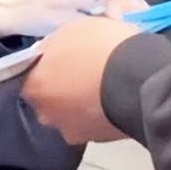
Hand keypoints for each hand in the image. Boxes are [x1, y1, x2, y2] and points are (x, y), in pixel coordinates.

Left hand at [22, 16, 144, 143]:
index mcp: (35, 87)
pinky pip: (94, 124)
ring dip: (80, 104)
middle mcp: (47, 115)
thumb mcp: (72, 30)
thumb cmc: (100, 48)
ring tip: (101, 87)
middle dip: (61, 90)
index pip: (30, 79)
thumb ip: (53, 46)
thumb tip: (49, 54)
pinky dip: (100, 114)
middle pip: (49, 100)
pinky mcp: (99, 140)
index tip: (60, 60)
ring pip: (71, 115)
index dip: (45, 68)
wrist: (141, 77)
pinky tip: (114, 99)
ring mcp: (73, 131)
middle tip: (81, 73)